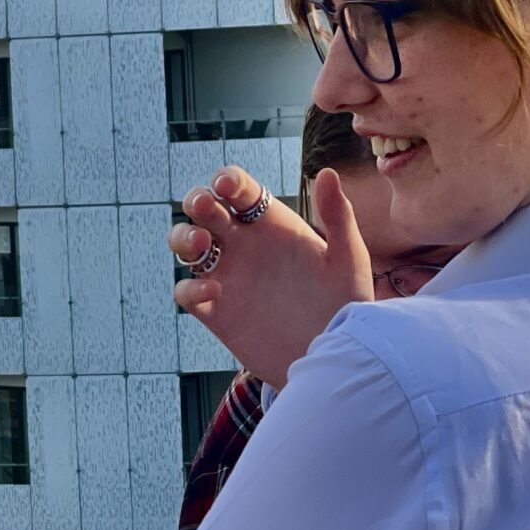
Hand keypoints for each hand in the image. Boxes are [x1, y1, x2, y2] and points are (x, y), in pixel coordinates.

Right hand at [169, 165, 372, 387]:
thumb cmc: (346, 304)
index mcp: (272, 224)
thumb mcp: (348, 260)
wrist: (333, 357)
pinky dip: (190, 288)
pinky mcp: (217, 312)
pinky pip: (186, 292)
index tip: (227, 185)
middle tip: (206, 206)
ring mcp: (227, 276)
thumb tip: (326, 172)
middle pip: (204, 210)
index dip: (227, 179)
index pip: (239, 189)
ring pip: (185, 244)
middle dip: (196, 200)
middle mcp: (244, 245)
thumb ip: (338, 217)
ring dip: (182, 236)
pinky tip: (214, 292)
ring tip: (200, 242)